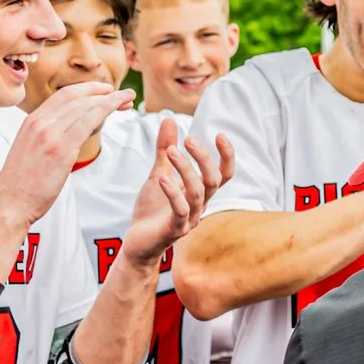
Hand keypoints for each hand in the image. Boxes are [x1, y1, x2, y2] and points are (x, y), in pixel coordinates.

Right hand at [0, 81, 129, 229]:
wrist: (9, 203)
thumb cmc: (21, 184)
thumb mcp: (29, 150)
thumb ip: (45, 137)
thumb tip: (64, 135)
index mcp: (31, 122)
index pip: (63, 96)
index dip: (86, 90)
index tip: (104, 91)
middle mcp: (39, 122)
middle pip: (76, 97)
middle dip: (102, 92)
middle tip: (123, 95)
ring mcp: (49, 134)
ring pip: (84, 106)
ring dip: (110, 99)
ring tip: (128, 99)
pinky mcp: (60, 148)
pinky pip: (88, 122)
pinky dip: (105, 110)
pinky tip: (117, 109)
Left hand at [122, 125, 234, 264]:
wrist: (137, 243)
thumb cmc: (151, 211)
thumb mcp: (158, 174)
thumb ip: (165, 150)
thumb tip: (170, 119)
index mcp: (200, 193)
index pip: (224, 175)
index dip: (227, 156)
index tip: (219, 135)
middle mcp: (200, 206)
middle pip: (214, 181)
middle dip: (204, 158)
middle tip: (189, 139)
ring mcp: (189, 219)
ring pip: (198, 193)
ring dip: (186, 170)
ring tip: (171, 151)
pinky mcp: (174, 230)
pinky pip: (180, 210)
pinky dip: (172, 192)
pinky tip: (162, 177)